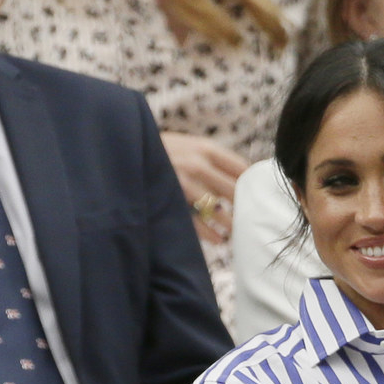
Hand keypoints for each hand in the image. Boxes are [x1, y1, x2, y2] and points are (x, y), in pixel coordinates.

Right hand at [161, 131, 248, 245]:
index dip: (252, 184)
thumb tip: (240, 177)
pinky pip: (196, 221)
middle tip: (252, 219)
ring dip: (229, 223)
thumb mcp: (186, 144)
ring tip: (236, 232)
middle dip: (244, 206)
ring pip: (217, 209)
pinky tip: (217, 239)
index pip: (240, 168)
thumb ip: (209, 157)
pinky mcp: (171, 199)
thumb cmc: (161, 150)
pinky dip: (209, 232)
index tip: (258, 196)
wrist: (125, 149)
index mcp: (205, 148)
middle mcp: (197, 163)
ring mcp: (183, 182)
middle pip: (233, 189)